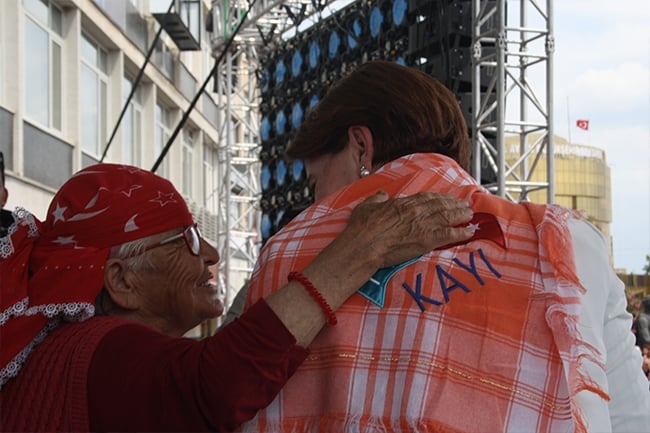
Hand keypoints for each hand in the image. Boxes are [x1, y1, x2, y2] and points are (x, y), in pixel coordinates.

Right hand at [346, 191, 473, 267]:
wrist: (364, 245)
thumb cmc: (362, 227)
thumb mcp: (367, 206)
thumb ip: (377, 198)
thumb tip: (381, 194)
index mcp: (404, 203)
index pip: (427, 198)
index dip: (440, 198)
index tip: (447, 198)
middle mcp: (417, 211)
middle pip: (441, 205)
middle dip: (455, 205)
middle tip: (465, 205)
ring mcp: (424, 225)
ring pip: (448, 217)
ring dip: (461, 215)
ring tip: (470, 215)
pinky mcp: (427, 240)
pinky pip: (450, 235)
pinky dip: (461, 232)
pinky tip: (469, 232)